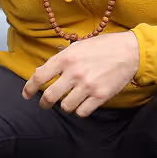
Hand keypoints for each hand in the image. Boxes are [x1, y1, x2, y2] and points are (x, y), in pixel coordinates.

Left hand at [22, 32, 140, 116]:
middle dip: (44, 103)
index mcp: (66, 58)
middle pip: (50, 96)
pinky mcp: (100, 96)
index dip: (29, 88)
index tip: (26, 95)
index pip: (39, 77)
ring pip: (66, 106)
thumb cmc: (103, 47)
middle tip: (45, 104)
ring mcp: (88, 86)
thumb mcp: (79, 45)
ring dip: (65, 106)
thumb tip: (45, 71)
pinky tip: (82, 104)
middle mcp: (74, 73)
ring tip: (68, 101)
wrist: (130, 51)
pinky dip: (80, 110)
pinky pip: (82, 112)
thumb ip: (61, 58)